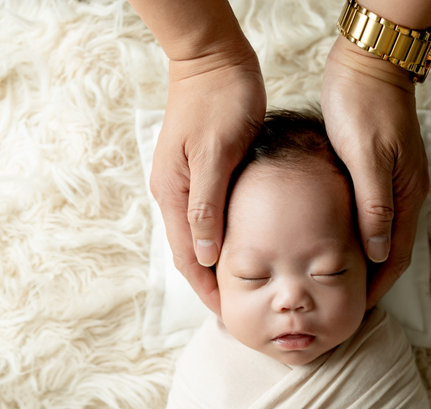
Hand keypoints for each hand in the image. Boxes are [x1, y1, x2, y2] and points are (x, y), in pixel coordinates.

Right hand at [150, 40, 265, 313]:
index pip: (187, 258)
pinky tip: (241, 250)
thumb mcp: (216, 155)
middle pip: (190, 253)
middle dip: (210, 284)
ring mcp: (186, 184)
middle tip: (237, 310)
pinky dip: (222, 241)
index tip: (228, 314)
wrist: (213, 58)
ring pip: (199, 238)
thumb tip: (204, 256)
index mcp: (174, 193)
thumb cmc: (219, 101)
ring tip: (241, 288)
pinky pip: (209, 219)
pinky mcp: (202, 173)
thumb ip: (208, 207)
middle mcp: (174, 194)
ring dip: (216, 266)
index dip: (207, 289)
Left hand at [322, 37, 429, 305]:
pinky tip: (338, 245)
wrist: (367, 63)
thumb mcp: (367, 159)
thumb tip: (380, 253)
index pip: (397, 256)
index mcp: (407, 195)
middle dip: (373, 281)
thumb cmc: (363, 107)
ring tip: (340, 283)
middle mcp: (406, 194)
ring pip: (383, 236)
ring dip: (366, 262)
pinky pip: (373, 217)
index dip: (379, 286)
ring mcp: (394, 184)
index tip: (358, 309)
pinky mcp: (379, 173)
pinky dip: (359, 238)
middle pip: (392, 251)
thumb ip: (374, 208)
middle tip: (347, 304)